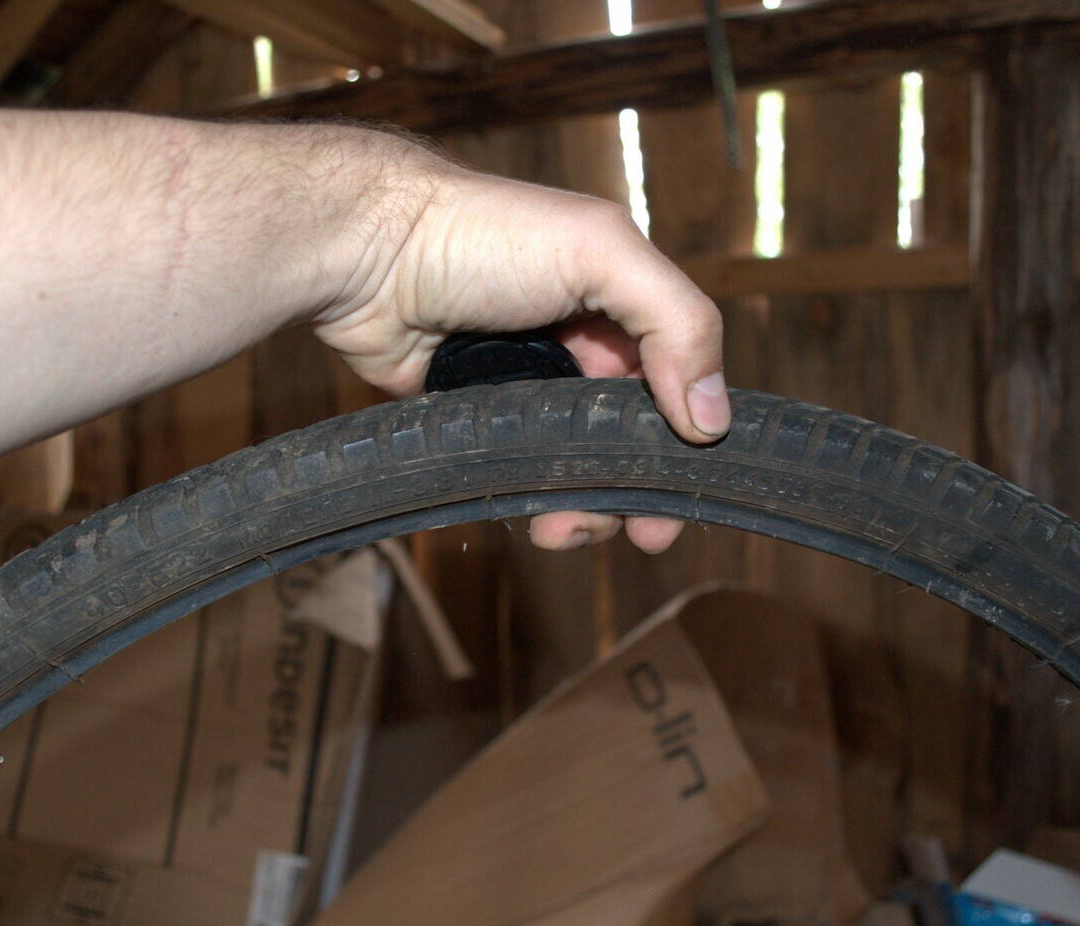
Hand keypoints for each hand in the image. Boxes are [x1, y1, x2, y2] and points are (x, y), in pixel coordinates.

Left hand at [310, 143, 727, 553]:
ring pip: (574, 465)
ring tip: (563, 528)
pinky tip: (530, 513)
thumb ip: (675, 321)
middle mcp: (579, 344)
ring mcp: (526, 385)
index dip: (688, 437)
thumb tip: (713, 416)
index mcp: (619, 300)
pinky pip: (518, 471)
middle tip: (644, 536)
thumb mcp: (599, 251)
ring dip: (584, 507)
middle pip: (628, 436)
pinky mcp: (477, 417)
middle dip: (637, 489)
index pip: (677, 377)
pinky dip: (532, 498)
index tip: (689, 491)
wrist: (367, 254)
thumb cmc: (481, 235)